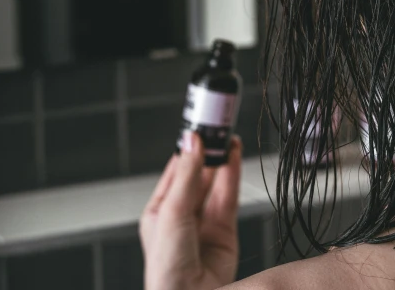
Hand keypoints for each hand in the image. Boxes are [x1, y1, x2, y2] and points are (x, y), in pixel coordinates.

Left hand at [140, 130, 242, 289]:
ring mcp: (204, 222)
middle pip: (198, 173)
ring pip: (215, 182)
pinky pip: (228, 195)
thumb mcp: (173, 212)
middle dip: (208, 151)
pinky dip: (233, 174)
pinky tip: (234, 155)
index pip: (177, 168)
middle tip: (218, 126)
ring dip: (222, 159)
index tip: (200, 125)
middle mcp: (182, 214)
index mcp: (160, 209)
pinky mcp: (225, 230)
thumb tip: (191, 141)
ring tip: (228, 135)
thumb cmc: (166, 269)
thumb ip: (187, 175)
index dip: (189, 146)